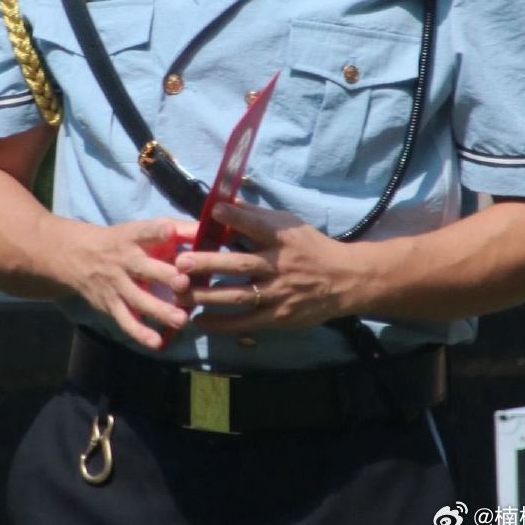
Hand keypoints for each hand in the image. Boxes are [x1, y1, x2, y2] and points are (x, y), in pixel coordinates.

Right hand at [53, 215, 197, 349]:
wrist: (79, 256)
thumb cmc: (123, 241)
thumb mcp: (142, 229)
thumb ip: (177, 229)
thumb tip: (209, 229)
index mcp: (133, 236)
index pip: (144, 231)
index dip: (157, 231)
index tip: (170, 231)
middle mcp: (124, 260)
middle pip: (144, 268)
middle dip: (163, 275)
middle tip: (183, 282)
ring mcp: (116, 284)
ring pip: (137, 298)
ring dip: (159, 310)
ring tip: (181, 320)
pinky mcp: (111, 305)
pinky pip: (125, 320)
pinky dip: (140, 333)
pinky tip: (157, 343)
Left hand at [174, 202, 359, 332]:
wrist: (344, 280)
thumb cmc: (309, 246)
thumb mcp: (289, 224)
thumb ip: (256, 215)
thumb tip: (224, 200)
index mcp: (281, 238)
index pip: (257, 225)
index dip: (236, 217)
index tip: (214, 210)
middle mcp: (278, 265)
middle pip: (240, 264)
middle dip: (209, 263)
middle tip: (182, 262)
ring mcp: (278, 293)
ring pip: (238, 295)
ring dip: (207, 296)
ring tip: (181, 293)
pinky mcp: (278, 317)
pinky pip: (246, 322)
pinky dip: (222, 323)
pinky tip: (200, 320)